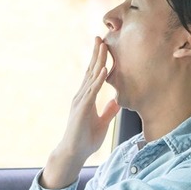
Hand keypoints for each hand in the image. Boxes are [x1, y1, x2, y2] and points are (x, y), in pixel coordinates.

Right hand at [60, 36, 119, 159]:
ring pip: (90, 76)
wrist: (73, 153)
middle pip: (90, 70)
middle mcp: (82, 96)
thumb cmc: (85, 139)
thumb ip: (108, 112)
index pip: (93, 75)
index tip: (104, 46)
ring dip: (98, 61)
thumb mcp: (102, 123)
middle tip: (100, 37)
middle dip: (96, 54)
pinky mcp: (82, 108)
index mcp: (86, 98)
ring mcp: (80, 101)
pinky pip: (92, 91)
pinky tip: (103, 69)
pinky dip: (98, 79)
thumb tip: (117, 102)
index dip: (99, 61)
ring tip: (103, 46)